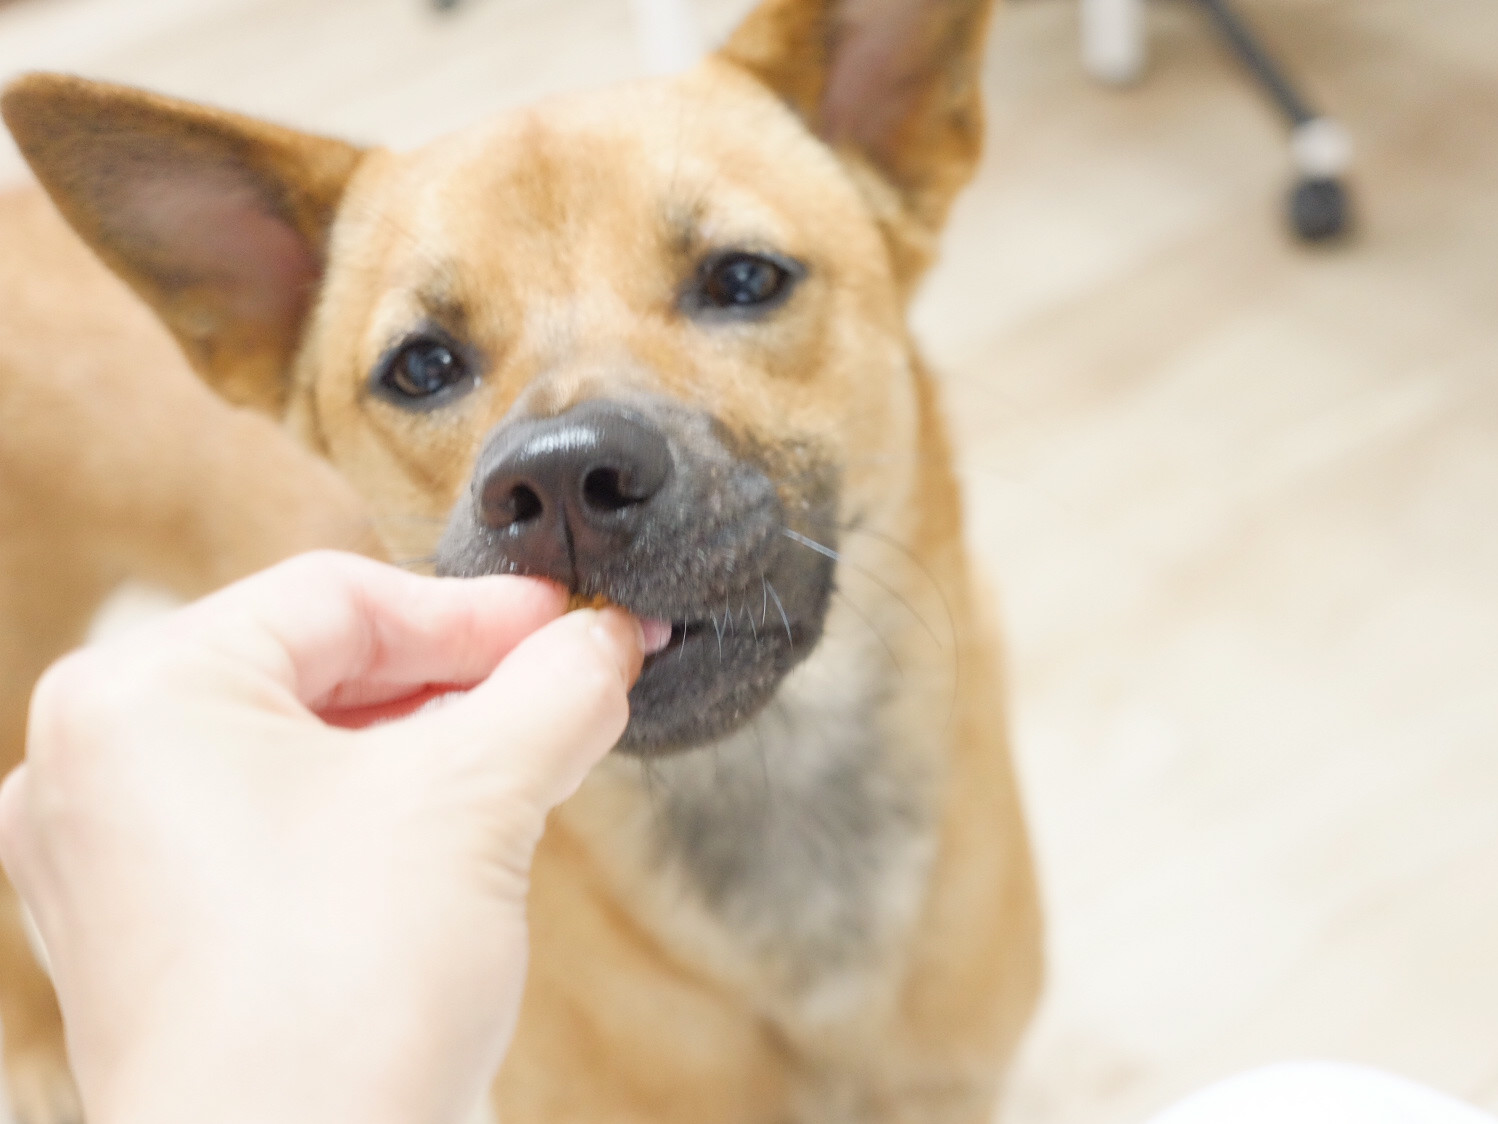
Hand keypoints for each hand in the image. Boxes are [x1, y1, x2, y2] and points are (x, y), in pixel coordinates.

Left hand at [0, 551, 643, 1123]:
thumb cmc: (341, 997)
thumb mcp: (476, 801)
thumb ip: (554, 692)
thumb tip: (608, 639)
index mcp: (139, 698)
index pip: (339, 598)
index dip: (477, 611)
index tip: (574, 625)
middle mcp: (101, 770)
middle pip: (319, 671)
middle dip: (460, 682)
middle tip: (565, 687)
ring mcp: (118, 860)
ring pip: (305, 751)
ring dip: (429, 746)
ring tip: (532, 755)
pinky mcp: (158, 935)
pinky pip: (280, 827)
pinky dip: (377, 813)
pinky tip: (461, 829)